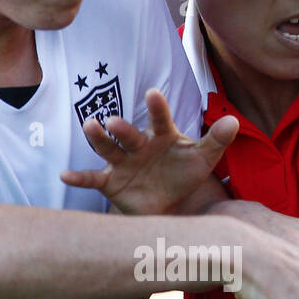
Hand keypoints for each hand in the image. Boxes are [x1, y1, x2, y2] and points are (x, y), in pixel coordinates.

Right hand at [61, 88, 238, 214]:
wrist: (167, 204)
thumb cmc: (182, 174)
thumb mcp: (203, 160)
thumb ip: (216, 141)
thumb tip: (234, 121)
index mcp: (161, 136)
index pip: (160, 120)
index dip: (157, 108)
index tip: (153, 93)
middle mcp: (138, 145)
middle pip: (128, 134)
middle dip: (121, 128)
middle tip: (113, 121)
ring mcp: (123, 162)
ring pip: (108, 148)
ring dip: (98, 139)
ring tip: (89, 127)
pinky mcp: (111, 181)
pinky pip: (93, 178)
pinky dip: (79, 177)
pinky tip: (64, 175)